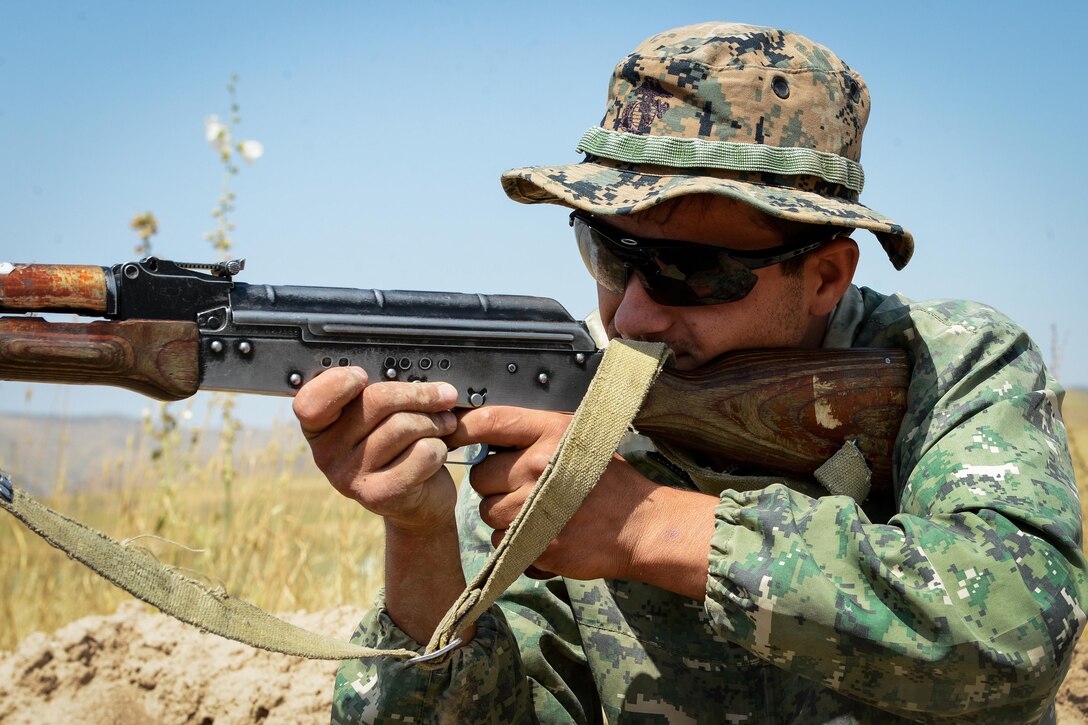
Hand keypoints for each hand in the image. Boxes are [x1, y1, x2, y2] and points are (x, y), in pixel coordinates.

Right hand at [292, 367, 459, 531]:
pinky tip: (437, 452)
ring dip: (436, 422)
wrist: (415, 500)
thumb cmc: (399, 447)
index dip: (338, 382)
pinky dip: (439, 447)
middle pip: (376, 401)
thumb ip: (387, 396)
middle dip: (420, 394)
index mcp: (321, 427)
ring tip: (444, 425)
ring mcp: (350, 477)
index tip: (363, 375)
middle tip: (444, 396)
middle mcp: (327, 454)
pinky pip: (422, 453)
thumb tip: (424, 380)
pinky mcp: (380, 495)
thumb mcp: (383, 418)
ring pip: (404, 426)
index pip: (311, 402)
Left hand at [450, 406, 659, 581]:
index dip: (462, 428)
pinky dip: (513, 542)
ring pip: (487, 511)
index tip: (451, 436)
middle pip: (480, 476)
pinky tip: (539, 533)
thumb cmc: (608, 480)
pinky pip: (500, 541)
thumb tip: (486, 429)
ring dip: (502, 515)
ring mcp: (536, 505)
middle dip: (493, 484)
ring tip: (535, 512)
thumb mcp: (578, 438)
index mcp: (551, 432)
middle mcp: (539, 465)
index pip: (489, 421)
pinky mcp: (536, 541)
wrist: (639, 525)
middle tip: (521, 488)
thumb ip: (536, 432)